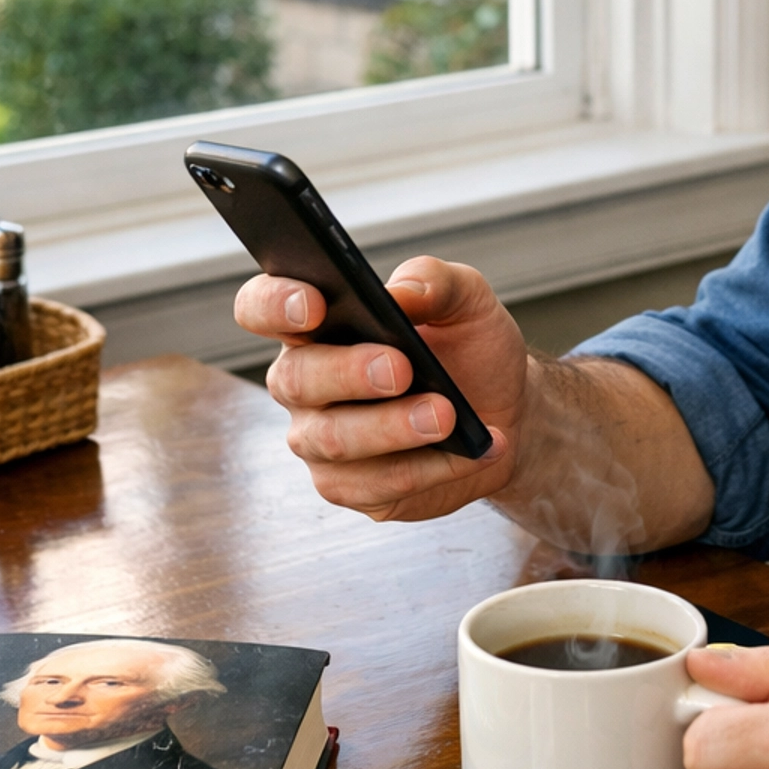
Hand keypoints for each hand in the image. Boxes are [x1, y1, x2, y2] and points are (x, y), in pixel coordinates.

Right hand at [232, 257, 526, 521]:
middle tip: (401, 368)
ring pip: (332, 439)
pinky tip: (469, 451)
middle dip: (348, 373)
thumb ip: (434, 281)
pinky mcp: (350, 486)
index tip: (315, 304)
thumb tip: (401, 292)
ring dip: (392, 427)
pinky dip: (427, 467)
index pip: (262, 307)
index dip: (274, 305)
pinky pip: (373, 484)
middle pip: (295, 379)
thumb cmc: (472, 349)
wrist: (507, 414)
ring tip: (446, 415)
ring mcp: (320, 438)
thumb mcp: (467, 301)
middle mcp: (305, 381)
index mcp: (317, 324)